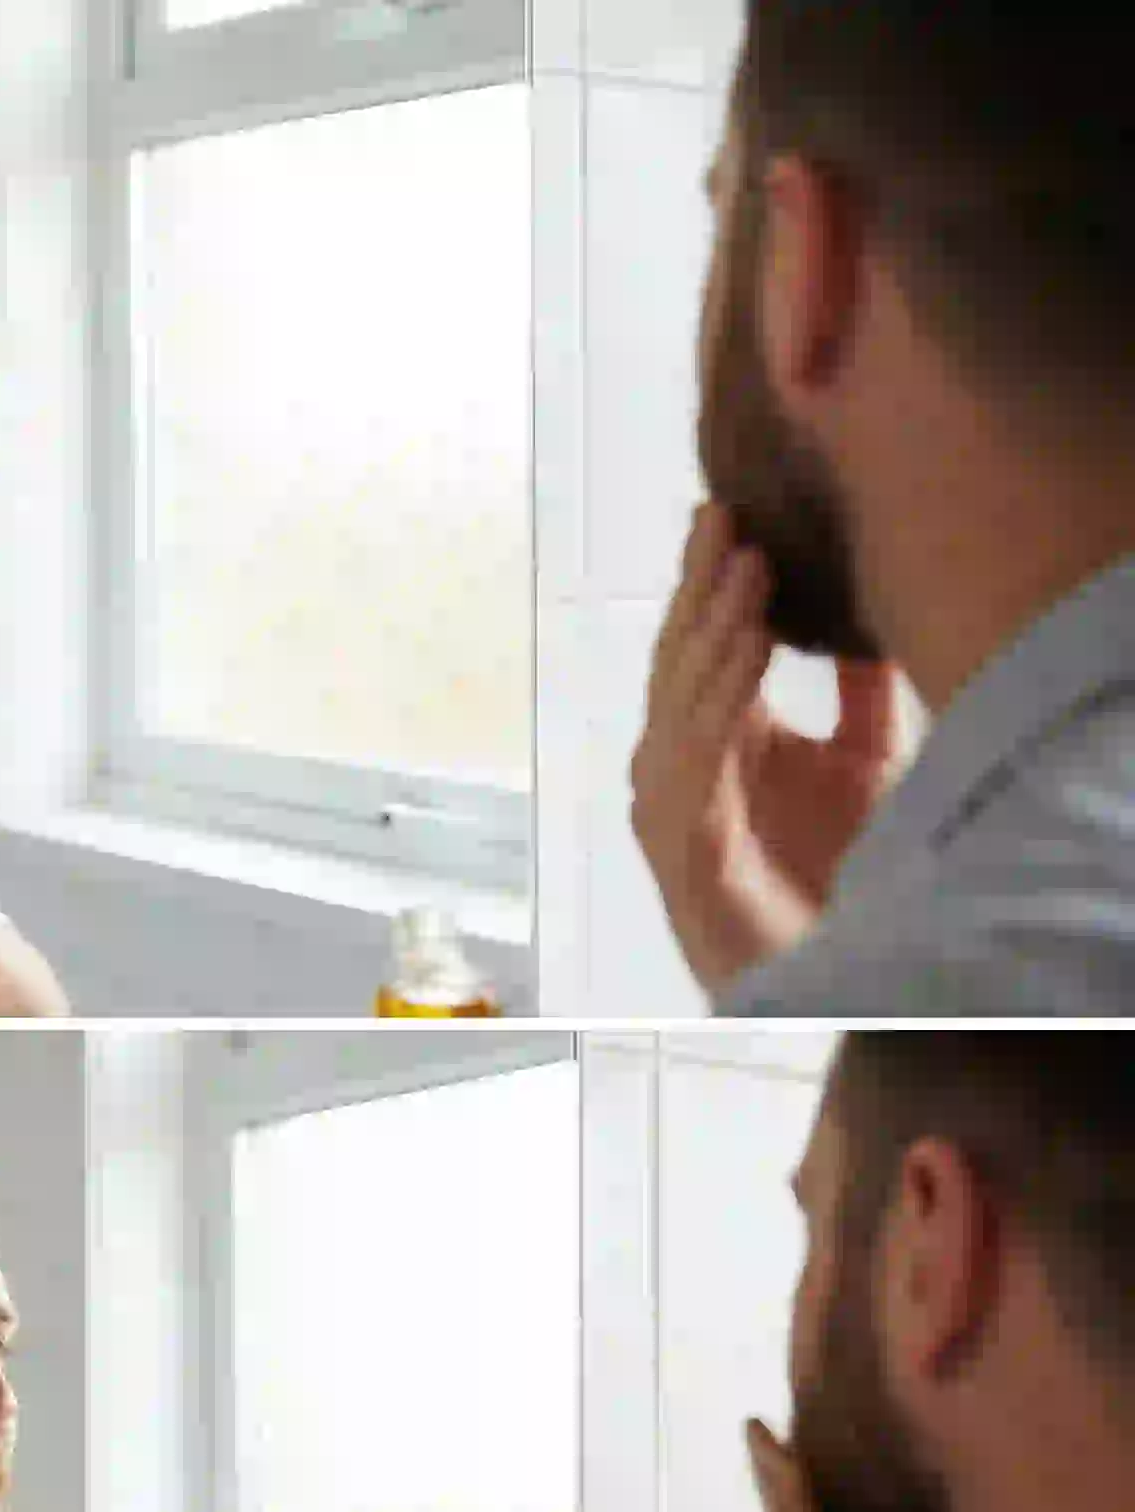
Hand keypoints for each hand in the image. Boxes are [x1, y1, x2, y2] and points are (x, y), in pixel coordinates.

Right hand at [631, 503, 911, 991]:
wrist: (820, 972)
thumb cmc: (828, 879)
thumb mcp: (862, 760)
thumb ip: (859, 695)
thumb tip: (871, 619)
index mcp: (708, 740)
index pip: (698, 644)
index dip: (708, 580)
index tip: (728, 512)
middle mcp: (674, 766)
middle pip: (678, 659)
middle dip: (703, 588)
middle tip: (727, 520)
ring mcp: (668, 805)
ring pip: (680, 700)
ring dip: (714, 631)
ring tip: (750, 571)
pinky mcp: (682, 843)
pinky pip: (697, 756)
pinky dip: (722, 698)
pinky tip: (748, 650)